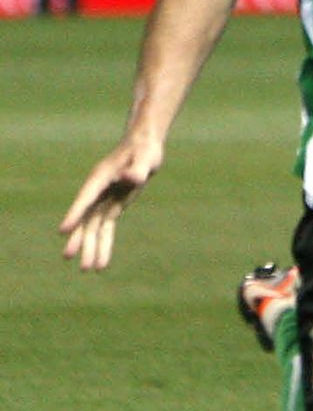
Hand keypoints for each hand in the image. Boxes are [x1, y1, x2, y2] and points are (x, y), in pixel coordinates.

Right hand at [59, 136, 163, 270]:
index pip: (86, 198)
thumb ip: (138, 169)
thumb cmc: (144, 149)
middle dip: (79, 238)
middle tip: (69, 257)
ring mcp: (104, 200)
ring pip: (94, 227)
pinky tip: (101, 261)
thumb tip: (132, 178)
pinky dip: (104, 243)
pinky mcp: (113, 206)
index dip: (75, 213)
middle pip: (86, 218)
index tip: (63, 230)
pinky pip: (106, 228)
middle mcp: (97, 191)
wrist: (145, 147)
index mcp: (100, 178)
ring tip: (87, 269)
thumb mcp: (145, 158)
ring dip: (91, 247)